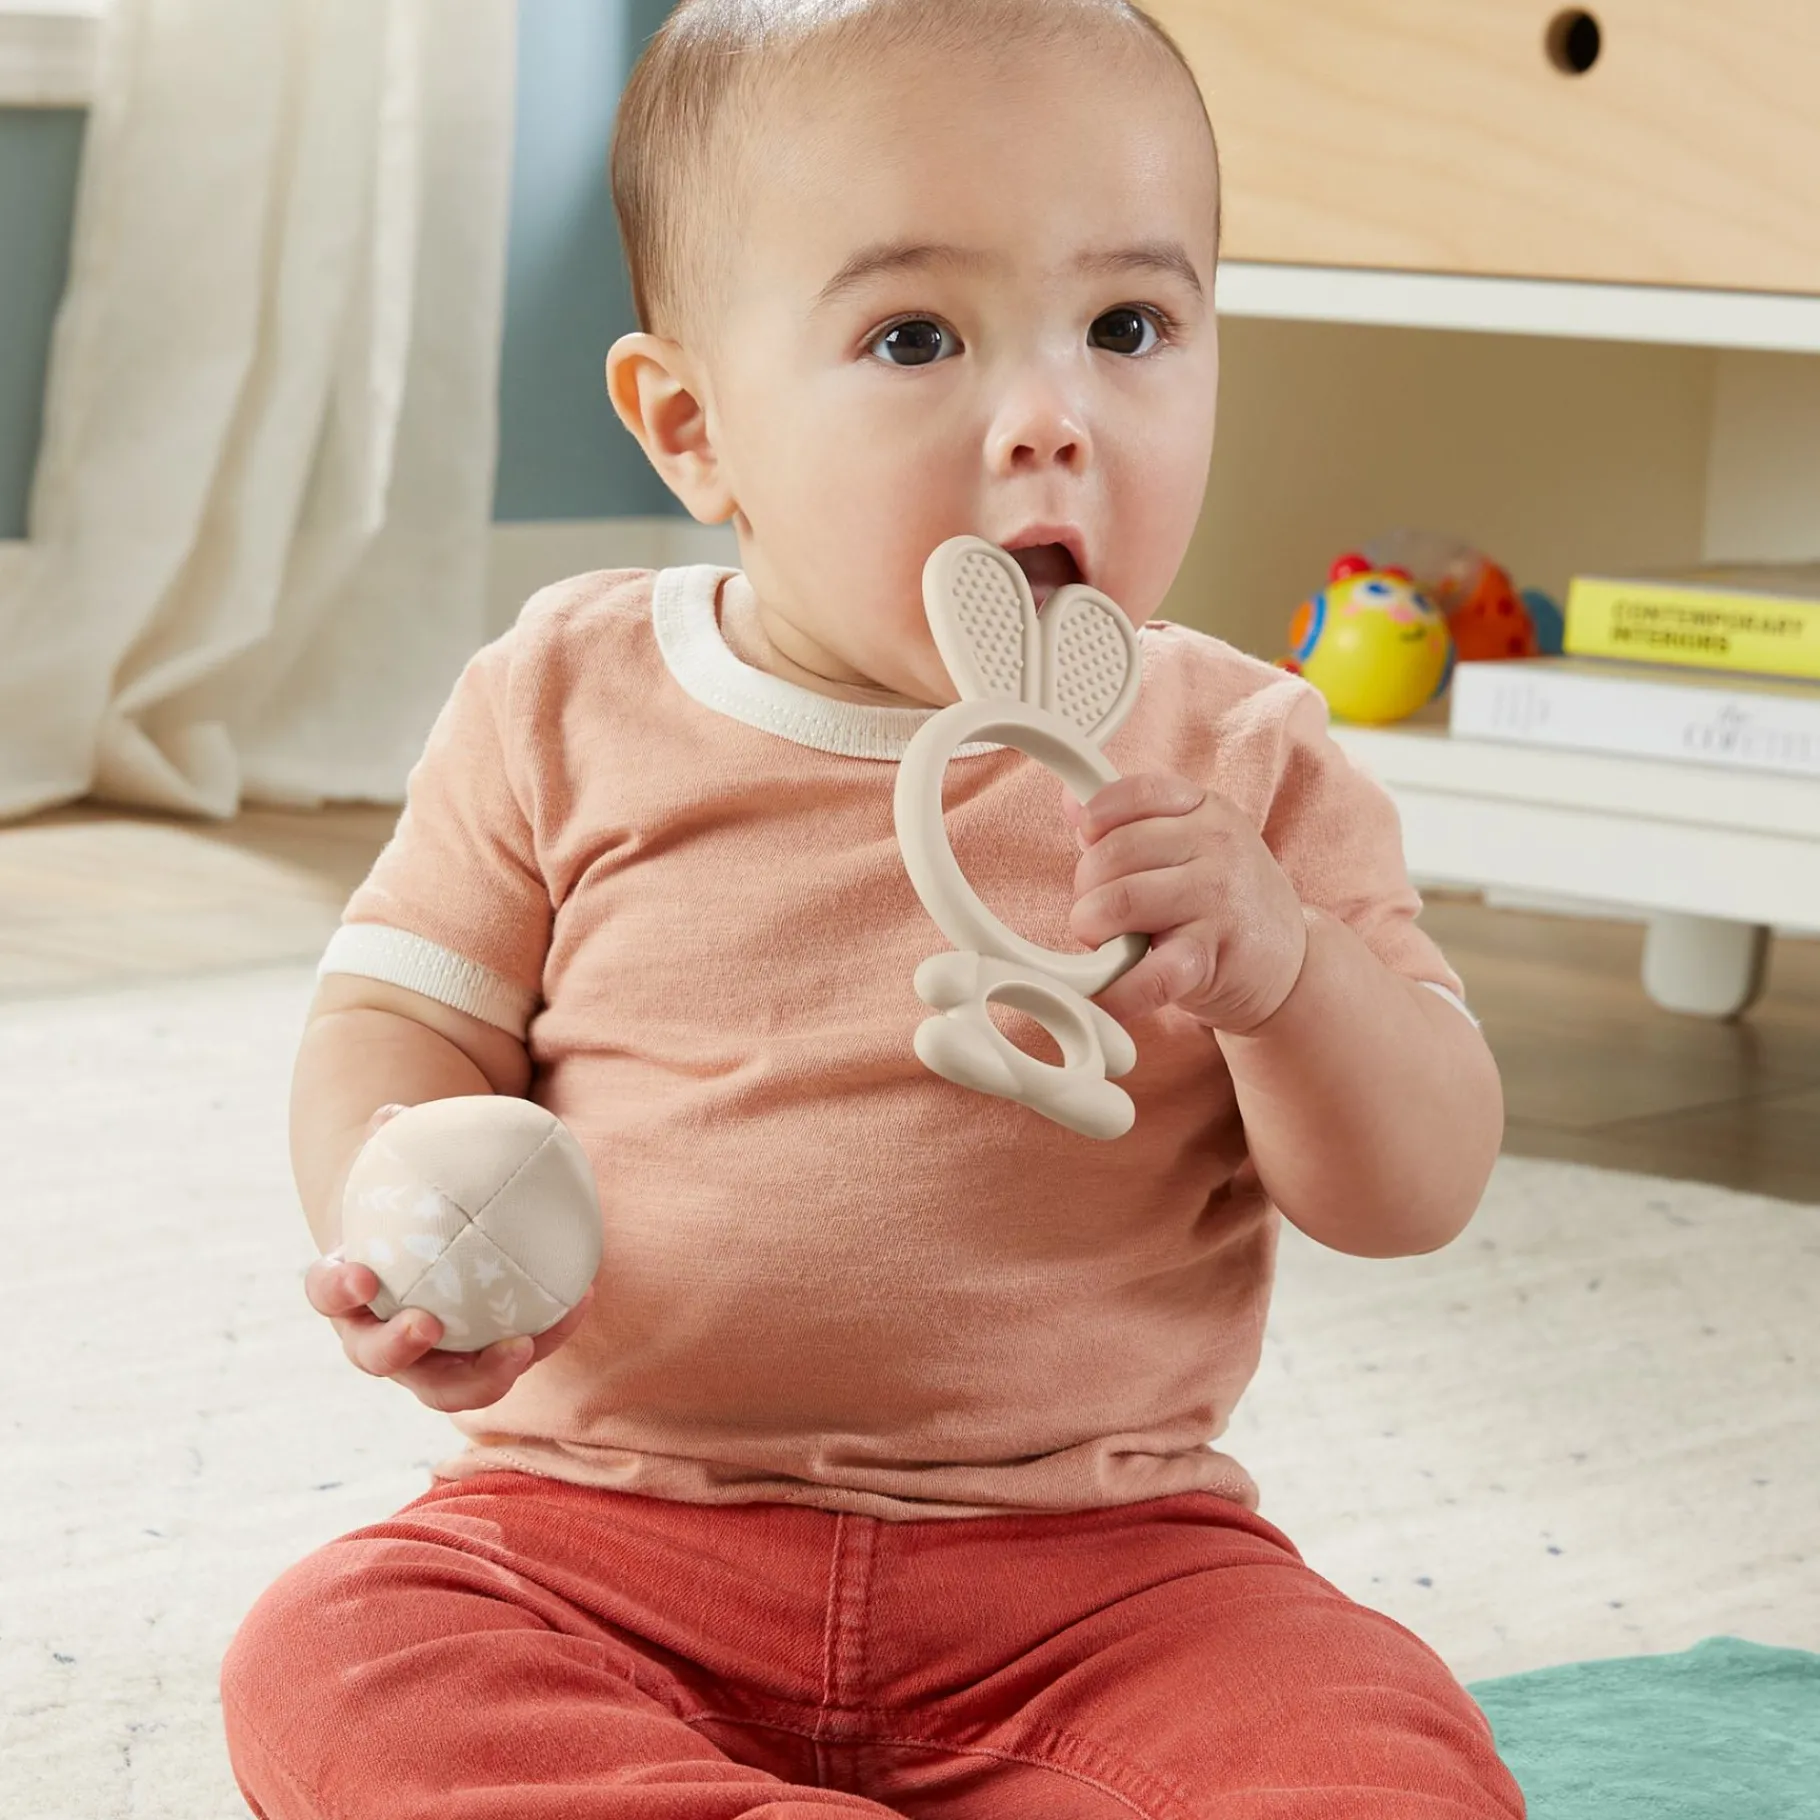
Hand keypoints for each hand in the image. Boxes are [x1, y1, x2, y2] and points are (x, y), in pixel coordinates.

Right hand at [305, 1106, 595, 1412]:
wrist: (423, 1248)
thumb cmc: (404, 1206)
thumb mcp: (394, 1173)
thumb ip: (393, 1143)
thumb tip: (395, 1113)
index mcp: (348, 1289)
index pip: (328, 1294)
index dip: (337, 1291)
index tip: (361, 1277)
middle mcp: (378, 1336)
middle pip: (377, 1358)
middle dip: (398, 1349)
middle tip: (429, 1325)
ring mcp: (425, 1362)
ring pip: (445, 1386)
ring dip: (480, 1375)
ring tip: (520, 1345)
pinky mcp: (476, 1367)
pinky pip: (508, 1359)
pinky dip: (546, 1335)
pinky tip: (582, 1298)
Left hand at [1061, 770, 1308, 1033]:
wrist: (1288, 963)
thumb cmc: (1221, 900)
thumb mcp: (1191, 843)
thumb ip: (1132, 822)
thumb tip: (1072, 800)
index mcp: (1208, 810)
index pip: (1137, 793)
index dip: (1096, 818)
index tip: (1087, 840)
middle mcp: (1217, 847)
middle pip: (1114, 852)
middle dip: (1087, 886)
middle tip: (1098, 909)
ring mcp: (1217, 901)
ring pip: (1119, 902)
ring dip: (1093, 928)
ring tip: (1106, 940)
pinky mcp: (1210, 958)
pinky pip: (1148, 974)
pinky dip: (1115, 989)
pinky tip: (1101, 994)